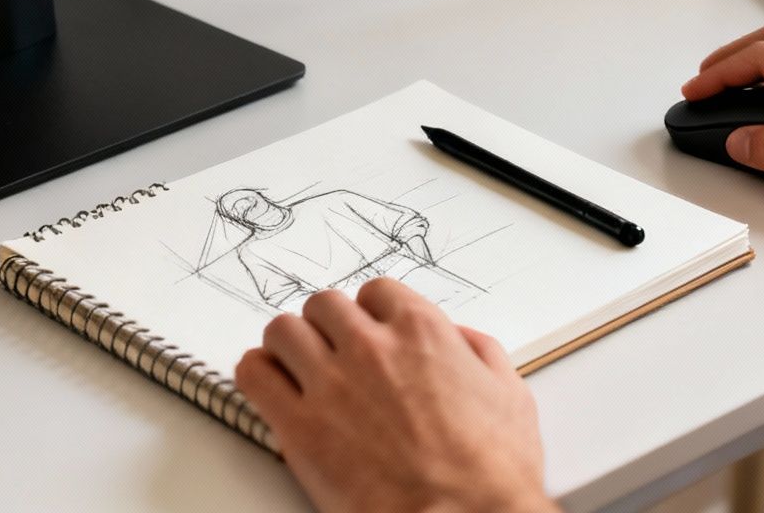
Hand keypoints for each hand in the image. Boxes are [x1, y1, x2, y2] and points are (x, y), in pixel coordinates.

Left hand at [235, 279, 556, 512]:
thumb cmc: (491, 472)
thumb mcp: (510, 394)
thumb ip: (481, 352)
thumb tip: (461, 339)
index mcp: (422, 332)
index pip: (375, 291)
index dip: (371, 314)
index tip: (369, 331)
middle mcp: (372, 348)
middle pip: (324, 304)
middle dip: (328, 326)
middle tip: (332, 349)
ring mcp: (331, 385)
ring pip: (283, 330)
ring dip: (289, 344)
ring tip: (297, 366)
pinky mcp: (300, 427)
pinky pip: (254, 374)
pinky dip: (258, 374)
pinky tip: (271, 387)